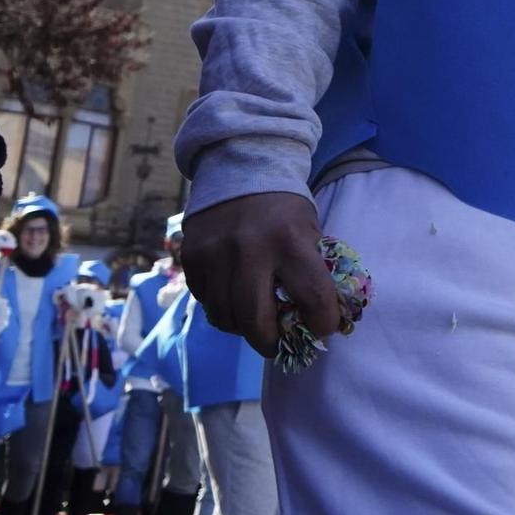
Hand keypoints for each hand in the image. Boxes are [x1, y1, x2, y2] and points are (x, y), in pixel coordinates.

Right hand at [180, 191, 339, 358]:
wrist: (240, 168)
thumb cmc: (284, 208)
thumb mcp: (310, 230)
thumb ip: (313, 270)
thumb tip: (320, 316)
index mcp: (290, 242)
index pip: (313, 297)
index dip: (322, 322)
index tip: (323, 329)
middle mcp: (249, 250)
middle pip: (254, 321)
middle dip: (269, 343)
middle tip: (278, 345)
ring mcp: (215, 255)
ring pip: (224, 316)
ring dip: (242, 329)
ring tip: (255, 324)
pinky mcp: (191, 257)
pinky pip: (205, 300)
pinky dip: (221, 309)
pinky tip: (233, 301)